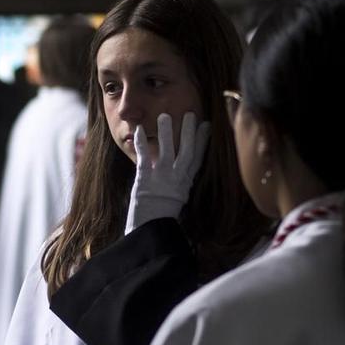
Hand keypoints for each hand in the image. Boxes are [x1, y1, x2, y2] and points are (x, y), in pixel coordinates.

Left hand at [126, 112, 209, 232]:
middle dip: (188, 131)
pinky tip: (138, 130)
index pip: (198, 158)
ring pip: (167, 150)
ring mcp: (161, 177)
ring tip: (164, 115)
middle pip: (186, 150)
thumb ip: (180, 183)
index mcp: (186, 183)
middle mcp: (177, 178)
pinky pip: (144, 156)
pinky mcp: (145, 179)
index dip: (202, 141)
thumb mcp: (178, 200)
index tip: (206, 126)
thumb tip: (183, 171)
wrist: (150, 230)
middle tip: (190, 114)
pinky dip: (141, 142)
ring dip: (166, 132)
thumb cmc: (162, 218)